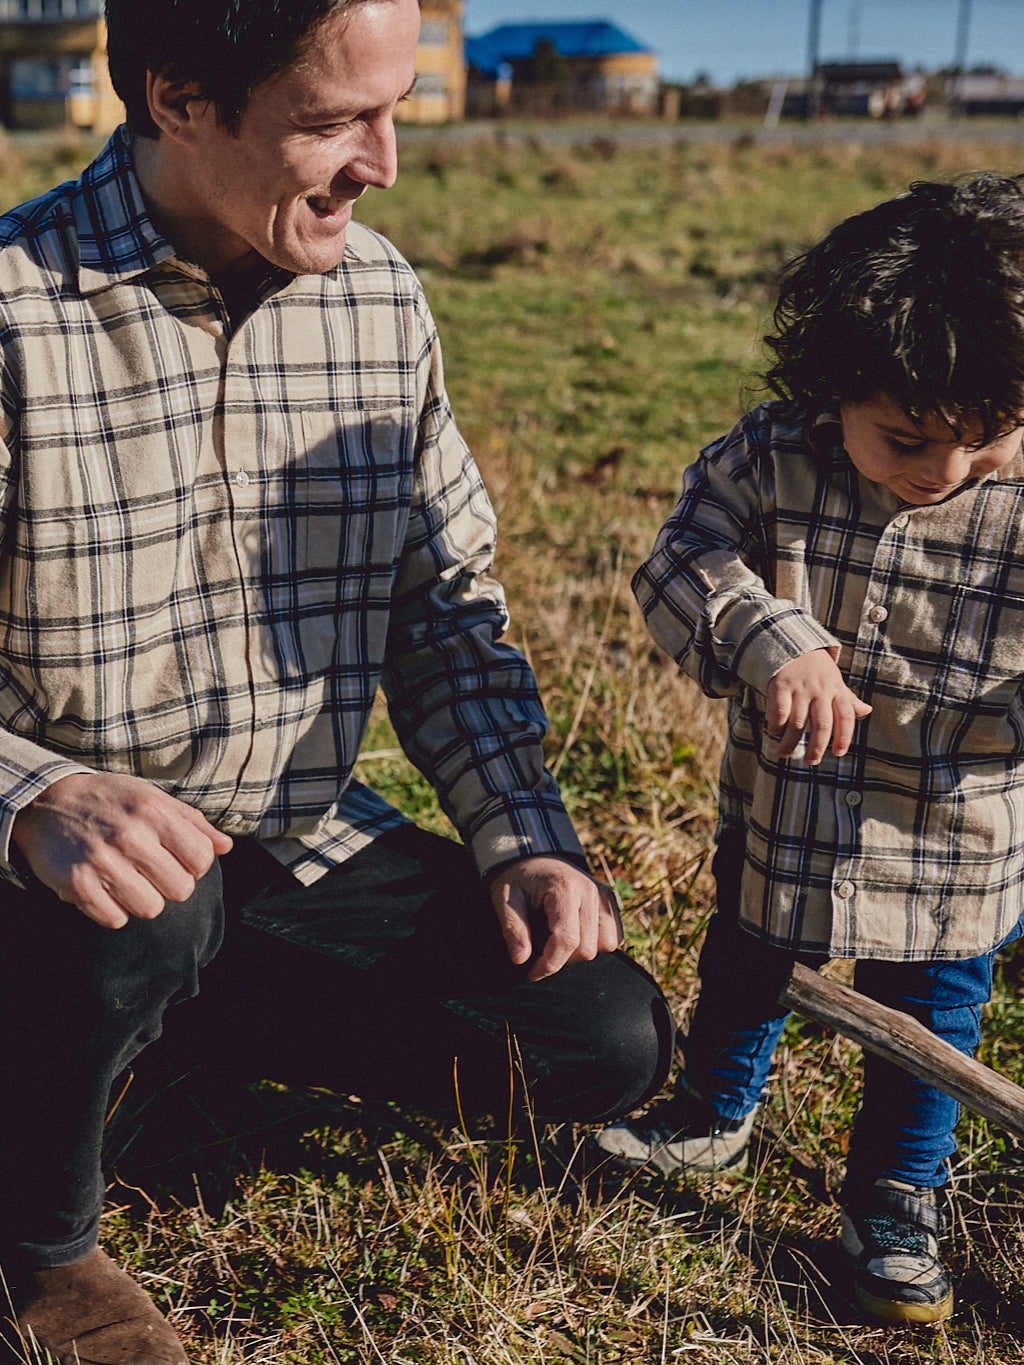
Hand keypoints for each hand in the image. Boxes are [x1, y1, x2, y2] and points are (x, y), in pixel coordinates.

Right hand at [11, 771, 233, 928]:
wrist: (47, 802)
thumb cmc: (110, 801)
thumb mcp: (153, 797)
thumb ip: (192, 822)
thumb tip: (226, 847)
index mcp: (154, 811)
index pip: (201, 859)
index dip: (194, 865)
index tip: (178, 860)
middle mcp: (130, 836)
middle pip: (180, 890)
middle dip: (170, 885)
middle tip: (152, 874)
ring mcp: (102, 861)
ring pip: (150, 909)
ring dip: (142, 900)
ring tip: (129, 882)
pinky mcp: (76, 884)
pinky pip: (115, 920)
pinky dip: (114, 911)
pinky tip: (107, 891)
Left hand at [490, 856, 623, 981]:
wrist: (535, 856)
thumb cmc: (518, 879)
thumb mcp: (505, 899)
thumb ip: (512, 928)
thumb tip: (521, 960)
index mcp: (564, 888)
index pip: (567, 939)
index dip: (550, 964)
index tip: (532, 973)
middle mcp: (590, 891)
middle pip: (587, 948)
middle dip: (562, 958)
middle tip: (540, 951)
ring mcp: (604, 895)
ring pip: (606, 945)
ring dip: (581, 952)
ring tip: (558, 941)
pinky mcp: (610, 901)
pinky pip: (614, 936)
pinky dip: (597, 943)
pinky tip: (574, 934)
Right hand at [766, 649, 871, 763]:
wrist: (794, 642)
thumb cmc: (817, 668)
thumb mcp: (835, 681)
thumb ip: (848, 699)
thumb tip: (867, 711)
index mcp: (836, 690)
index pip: (845, 717)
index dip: (844, 737)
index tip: (838, 753)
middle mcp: (820, 691)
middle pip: (822, 724)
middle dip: (816, 746)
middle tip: (810, 762)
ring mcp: (800, 688)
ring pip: (797, 722)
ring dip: (790, 742)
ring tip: (783, 754)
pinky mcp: (781, 685)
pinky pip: (779, 710)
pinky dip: (776, 724)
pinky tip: (773, 732)